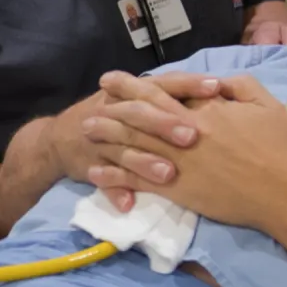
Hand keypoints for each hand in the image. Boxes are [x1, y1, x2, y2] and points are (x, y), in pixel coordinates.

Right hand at [0, 71, 224, 222]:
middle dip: (165, 123)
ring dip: (144, 162)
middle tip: (192, 137)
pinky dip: (114, 191)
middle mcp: (116, 112)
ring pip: (123, 149)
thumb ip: (176, 95)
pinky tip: (128, 204)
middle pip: (140, 114)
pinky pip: (103, 180)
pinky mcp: (91, 165)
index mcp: (135, 93)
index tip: (217, 88)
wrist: (62, 138)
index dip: (188, 85)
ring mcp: (103, 140)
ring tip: (168, 174)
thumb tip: (223, 89)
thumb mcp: (141, 99)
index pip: (164, 83)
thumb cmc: (118, 116)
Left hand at [92, 74, 286, 230]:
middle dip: (116, 101)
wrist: (283, 191)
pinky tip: (96, 173)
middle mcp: (185, 132)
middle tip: (96, 95)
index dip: (139, 84)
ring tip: (85, 128)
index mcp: (206, 109)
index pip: (166, 91)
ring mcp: (178, 162)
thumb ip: (240, 86)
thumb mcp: (266, 104)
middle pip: (142, 112)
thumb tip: (216, 82)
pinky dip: (115, 177)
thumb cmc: (280, 147)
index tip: (118, 78)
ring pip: (134, 144)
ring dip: (107, 134)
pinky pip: (138, 181)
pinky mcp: (176, 190)